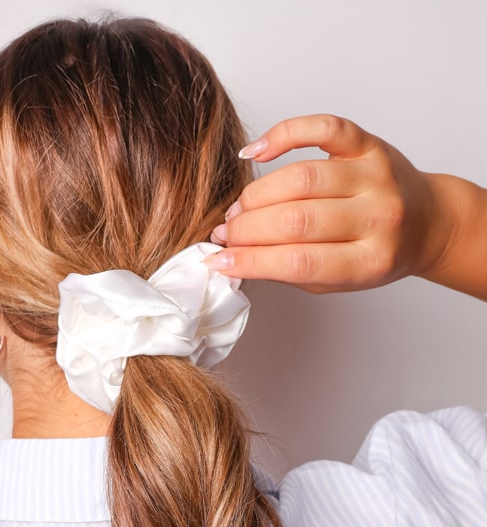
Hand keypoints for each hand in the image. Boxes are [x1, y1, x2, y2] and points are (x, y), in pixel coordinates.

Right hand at [206, 114, 450, 293]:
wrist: (427, 222)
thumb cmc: (377, 253)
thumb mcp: (338, 280)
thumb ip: (291, 270)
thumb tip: (234, 258)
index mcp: (371, 260)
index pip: (299, 262)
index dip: (250, 261)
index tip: (219, 260)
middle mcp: (378, 217)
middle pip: (295, 220)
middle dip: (246, 228)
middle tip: (226, 232)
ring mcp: (374, 175)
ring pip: (300, 179)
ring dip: (256, 195)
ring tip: (239, 209)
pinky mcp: (368, 144)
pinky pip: (322, 128)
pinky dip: (283, 135)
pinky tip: (255, 152)